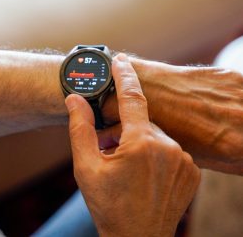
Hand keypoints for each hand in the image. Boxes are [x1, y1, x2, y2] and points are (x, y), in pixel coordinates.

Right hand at [66, 54, 200, 236]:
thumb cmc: (109, 205)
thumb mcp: (86, 167)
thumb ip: (80, 128)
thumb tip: (74, 99)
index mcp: (141, 143)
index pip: (132, 97)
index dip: (124, 75)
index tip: (120, 60)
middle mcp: (168, 147)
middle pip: (140, 121)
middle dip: (122, 128)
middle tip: (107, 147)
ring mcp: (183, 159)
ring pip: (154, 134)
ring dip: (137, 141)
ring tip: (123, 165)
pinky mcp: (191, 170)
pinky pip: (169, 148)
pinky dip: (153, 152)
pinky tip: (141, 172)